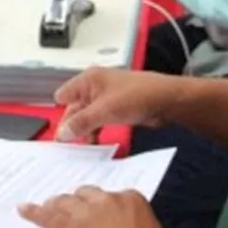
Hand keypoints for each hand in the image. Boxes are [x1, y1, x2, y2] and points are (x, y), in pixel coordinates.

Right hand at [53, 66, 183, 140]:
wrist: (167, 100)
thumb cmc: (138, 95)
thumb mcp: (104, 111)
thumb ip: (81, 122)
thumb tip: (62, 133)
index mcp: (88, 80)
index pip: (63, 97)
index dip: (61, 115)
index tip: (60, 135)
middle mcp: (94, 87)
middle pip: (75, 109)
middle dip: (74, 126)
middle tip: (71, 146)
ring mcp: (106, 98)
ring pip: (87, 117)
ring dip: (86, 131)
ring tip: (86, 147)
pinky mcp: (116, 108)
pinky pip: (100, 121)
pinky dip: (97, 131)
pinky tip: (98, 143)